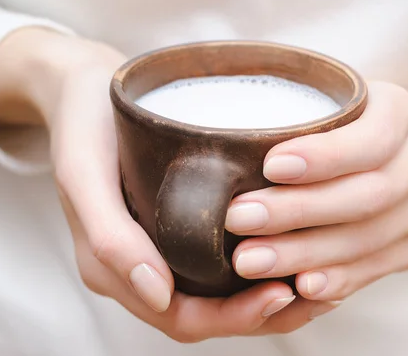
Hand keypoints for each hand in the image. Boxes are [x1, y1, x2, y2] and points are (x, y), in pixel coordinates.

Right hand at [0, 28, 331, 341]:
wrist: (84, 89)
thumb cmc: (84, 127)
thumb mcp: (85, 175)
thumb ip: (110, 238)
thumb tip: (157, 295)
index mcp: (115, 269)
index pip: (182, 318)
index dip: (234, 317)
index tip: (283, 292)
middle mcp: (142, 267)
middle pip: (211, 313)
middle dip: (265, 311)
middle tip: (319, 290)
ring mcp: (162, 246)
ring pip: (221, 292)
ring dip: (271, 294)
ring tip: (323, 276)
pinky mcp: (179, 222)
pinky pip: (222, 259)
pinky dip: (262, 262)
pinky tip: (297, 245)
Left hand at [225, 82, 407, 311]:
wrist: (401, 152)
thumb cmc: (346, 123)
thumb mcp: (330, 99)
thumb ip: (296, 110)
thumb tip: (227, 134)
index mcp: (400, 112)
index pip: (370, 139)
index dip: (323, 157)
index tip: (270, 166)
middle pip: (367, 196)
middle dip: (298, 212)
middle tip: (239, 219)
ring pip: (367, 240)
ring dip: (305, 254)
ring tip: (251, 260)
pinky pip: (374, 270)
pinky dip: (334, 279)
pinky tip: (297, 286)